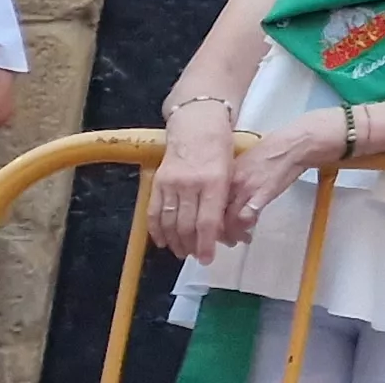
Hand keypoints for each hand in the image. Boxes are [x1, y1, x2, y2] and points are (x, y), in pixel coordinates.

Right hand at [149, 118, 238, 262]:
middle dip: (191, 246)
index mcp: (214, 182)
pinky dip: (157, 229)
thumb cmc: (220, 150)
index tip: (207, 259)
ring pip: (170, 222)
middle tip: (195, 256)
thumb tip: (221, 232)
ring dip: (174, 241)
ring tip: (181, 252)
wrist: (197, 127)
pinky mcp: (158, 182)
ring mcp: (172, 183)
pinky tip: (162, 240)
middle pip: (187, 226)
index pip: (208, 222)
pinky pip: (154, 211)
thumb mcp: (231, 174)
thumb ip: (223, 202)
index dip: (206, 244)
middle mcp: (191, 184)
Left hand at [216, 122, 329, 249]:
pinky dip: (246, 227)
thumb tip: (221, 194)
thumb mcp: (242, 162)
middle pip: (212, 214)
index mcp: (222, 174)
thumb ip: (229, 179)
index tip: (209, 228)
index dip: (205, 219)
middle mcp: (230, 182)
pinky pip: (247, 216)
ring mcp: (246, 188)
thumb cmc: (272, 151)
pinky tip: (250, 230)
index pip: (203, 203)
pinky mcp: (262, 194)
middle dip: (217, 232)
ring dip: (232, 233)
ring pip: (228, 219)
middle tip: (223, 239)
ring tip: (238, 238)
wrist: (294, 145)